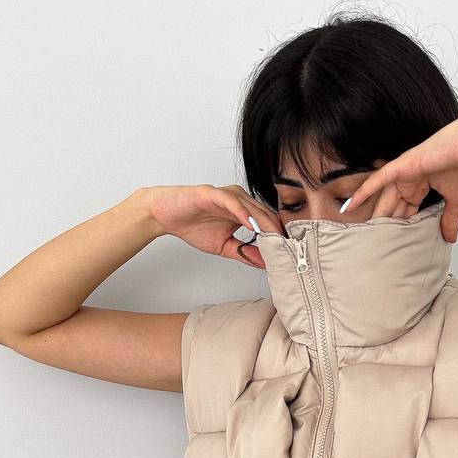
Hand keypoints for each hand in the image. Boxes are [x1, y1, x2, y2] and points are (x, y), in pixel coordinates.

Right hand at [141, 184, 282, 269]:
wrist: (165, 214)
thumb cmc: (192, 226)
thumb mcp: (224, 247)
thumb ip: (245, 253)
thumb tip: (266, 264)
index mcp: (244, 212)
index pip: (269, 224)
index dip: (281, 238)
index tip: (292, 255)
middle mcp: (240, 201)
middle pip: (267, 216)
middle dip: (280, 234)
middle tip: (292, 251)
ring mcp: (227, 195)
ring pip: (254, 209)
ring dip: (267, 225)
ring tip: (278, 241)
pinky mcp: (213, 193)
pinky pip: (233, 202)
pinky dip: (244, 214)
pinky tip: (253, 226)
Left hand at [342, 106, 457, 243]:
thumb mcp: (457, 201)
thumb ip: (449, 220)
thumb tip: (449, 238)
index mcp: (421, 185)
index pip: (404, 210)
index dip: (396, 227)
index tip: (389, 245)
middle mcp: (410, 177)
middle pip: (391, 205)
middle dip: (381, 224)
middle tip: (368, 245)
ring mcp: (406, 170)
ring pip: (383, 196)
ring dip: (370, 214)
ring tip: (357, 234)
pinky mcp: (405, 164)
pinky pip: (379, 179)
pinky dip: (364, 191)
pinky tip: (350, 205)